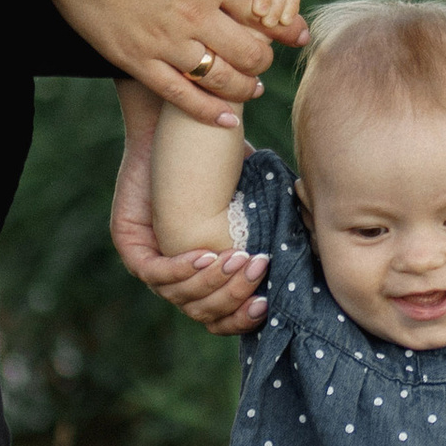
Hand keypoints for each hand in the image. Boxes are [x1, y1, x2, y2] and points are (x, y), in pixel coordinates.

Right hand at [24, 0, 308, 123]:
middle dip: (262, 60)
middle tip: (262, 62)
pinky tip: (226, 120)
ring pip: (220, 78)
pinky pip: (180, 95)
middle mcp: (195, 14)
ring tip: (249, 89)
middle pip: (249, 51)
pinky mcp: (136, 60)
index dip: (283, 27)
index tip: (294, 35)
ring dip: (242, 88)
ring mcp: (165, 41)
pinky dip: (208, 112)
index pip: (262, 12)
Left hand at [109, 85, 270, 330]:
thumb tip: (315, 244)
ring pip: (182, 297)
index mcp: (206, 274)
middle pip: (203, 314)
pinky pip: (157, 274)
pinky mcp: (131, 248)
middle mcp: (177, 278)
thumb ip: (275, 223)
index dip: (243, 318)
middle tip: (258, 267)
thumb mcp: (254, 198)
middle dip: (234, 296)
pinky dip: (184, 269)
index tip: (267, 302)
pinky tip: (207, 255)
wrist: (174, 126)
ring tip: (239, 258)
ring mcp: (152, 266)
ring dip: (214, 282)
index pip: (221, 317)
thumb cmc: (217, 159)